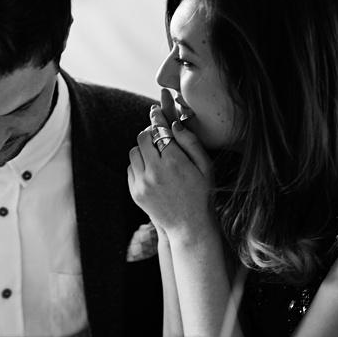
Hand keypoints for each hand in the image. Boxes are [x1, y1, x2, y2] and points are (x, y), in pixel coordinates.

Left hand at [127, 116, 216, 244]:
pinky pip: (131, 168)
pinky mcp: (136, 193)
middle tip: (158, 133)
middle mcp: (155, 170)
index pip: (159, 130)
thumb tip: (175, 124)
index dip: (157, 118)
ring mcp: (142, 183)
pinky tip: (151, 168)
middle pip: (142, 138)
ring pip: (134, 152)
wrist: (189, 225)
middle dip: (149, 132)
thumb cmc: (202, 193)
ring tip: (155, 152)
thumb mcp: (205, 166)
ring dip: (143, 148)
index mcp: (174, 161)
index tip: (155, 111)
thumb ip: (190, 142)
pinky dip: (139, 164)